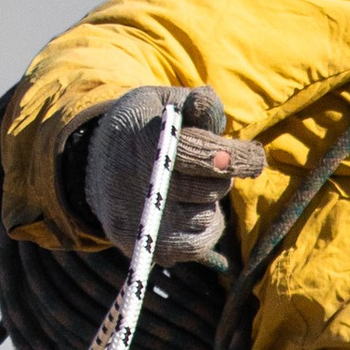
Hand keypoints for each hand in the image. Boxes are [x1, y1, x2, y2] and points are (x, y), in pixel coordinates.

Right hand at [77, 85, 263, 265]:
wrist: (93, 163)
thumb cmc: (142, 126)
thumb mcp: (162, 102)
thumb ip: (192, 103)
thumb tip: (207, 102)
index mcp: (140, 140)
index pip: (193, 154)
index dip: (230, 157)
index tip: (256, 157)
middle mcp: (135, 183)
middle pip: (205, 189)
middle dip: (222, 176)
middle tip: (220, 166)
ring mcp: (138, 218)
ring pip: (204, 220)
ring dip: (211, 203)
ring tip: (197, 187)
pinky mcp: (141, 245)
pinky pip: (194, 246)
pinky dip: (203, 229)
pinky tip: (193, 210)